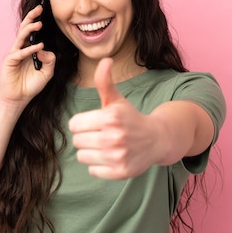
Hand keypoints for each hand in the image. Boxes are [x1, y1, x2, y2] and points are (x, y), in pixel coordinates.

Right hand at [0, 5, 54, 104]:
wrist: (18, 98)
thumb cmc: (31, 85)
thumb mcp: (47, 72)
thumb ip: (50, 60)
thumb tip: (45, 48)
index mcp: (29, 49)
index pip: (32, 32)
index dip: (36, 21)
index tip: (44, 11)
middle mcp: (21, 48)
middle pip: (25, 29)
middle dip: (31, 17)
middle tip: (39, 8)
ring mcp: (14, 54)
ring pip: (21, 37)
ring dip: (29, 29)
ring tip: (39, 23)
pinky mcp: (9, 61)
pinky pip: (20, 52)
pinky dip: (30, 49)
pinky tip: (39, 46)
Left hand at [68, 58, 161, 179]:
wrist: (157, 139)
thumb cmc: (131, 118)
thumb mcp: (117, 100)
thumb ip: (105, 81)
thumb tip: (105, 60)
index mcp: (110, 117)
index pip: (74, 124)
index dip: (82, 123)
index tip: (94, 123)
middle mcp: (114, 137)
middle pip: (77, 141)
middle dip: (86, 138)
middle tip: (101, 135)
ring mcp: (118, 156)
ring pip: (83, 157)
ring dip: (91, 153)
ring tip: (106, 147)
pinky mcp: (120, 172)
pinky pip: (93, 171)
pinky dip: (99, 166)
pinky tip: (112, 158)